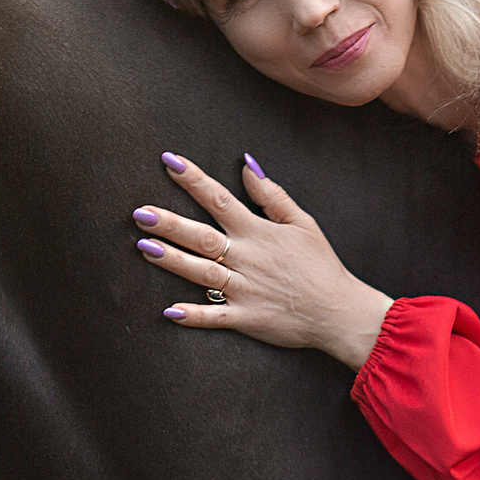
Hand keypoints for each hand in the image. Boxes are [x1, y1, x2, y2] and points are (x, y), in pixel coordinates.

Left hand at [133, 152, 393, 368]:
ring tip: (144, 248)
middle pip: (202, 237)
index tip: (168, 161)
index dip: (193, 179)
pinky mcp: (247, 318)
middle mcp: (247, 259)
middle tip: (139, 213)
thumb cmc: (321, 265)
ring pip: (202, 273)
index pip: (220, 199)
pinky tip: (170, 311)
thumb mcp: (303, 222)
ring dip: (173, 261)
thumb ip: (272, 195)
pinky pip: (216, 317)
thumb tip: (247, 164)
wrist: (340, 311)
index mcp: (258, 232)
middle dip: (170, 224)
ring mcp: (245, 290)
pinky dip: (194, 315)